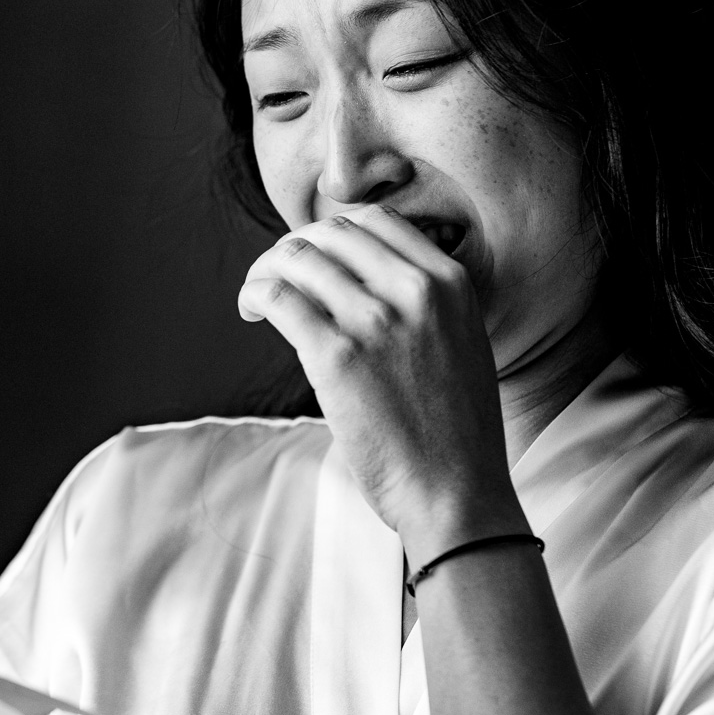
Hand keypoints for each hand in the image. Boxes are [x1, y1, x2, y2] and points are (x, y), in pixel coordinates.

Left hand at [238, 204, 521, 553]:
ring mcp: (375, 320)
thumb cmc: (455, 430)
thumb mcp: (462, 342)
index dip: (334, 233)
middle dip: (296, 248)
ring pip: (297, 257)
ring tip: (258, 296)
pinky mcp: (337, 356)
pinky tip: (250, 311)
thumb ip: (424, 303)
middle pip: (331, 232)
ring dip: (266, 269)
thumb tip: (361, 277)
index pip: (376, 221)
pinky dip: (254, 294)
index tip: (316, 259)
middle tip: (278, 277)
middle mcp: (415, 290)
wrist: (457, 493)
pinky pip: (278, 297)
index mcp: (450, 282)